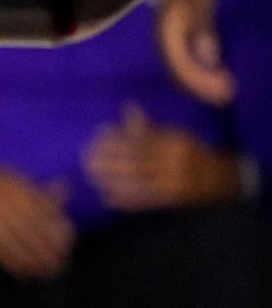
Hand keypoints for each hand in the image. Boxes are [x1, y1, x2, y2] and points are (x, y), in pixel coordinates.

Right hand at [0, 163, 74, 280]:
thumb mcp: (18, 180)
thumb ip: (40, 190)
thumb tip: (65, 190)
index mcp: (22, 192)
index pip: (48, 215)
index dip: (60, 232)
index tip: (68, 244)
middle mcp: (10, 206)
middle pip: (36, 233)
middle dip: (50, 252)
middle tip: (61, 265)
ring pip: (20, 245)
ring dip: (35, 262)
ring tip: (46, 273)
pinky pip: (0, 251)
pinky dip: (13, 264)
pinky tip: (23, 274)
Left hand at [84, 102, 241, 211]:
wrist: (221, 179)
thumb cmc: (190, 153)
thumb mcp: (175, 135)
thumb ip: (149, 127)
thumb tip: (127, 107)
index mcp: (175, 142)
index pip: (139, 140)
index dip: (115, 140)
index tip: (96, 138)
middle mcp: (174, 162)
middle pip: (134, 162)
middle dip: (108, 161)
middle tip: (87, 159)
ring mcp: (173, 183)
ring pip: (136, 182)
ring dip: (111, 180)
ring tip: (91, 176)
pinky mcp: (171, 201)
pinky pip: (143, 201)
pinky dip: (124, 199)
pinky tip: (106, 197)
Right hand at [155, 0, 236, 106]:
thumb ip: (201, 25)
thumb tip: (209, 56)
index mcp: (167, 36)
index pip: (183, 66)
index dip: (202, 81)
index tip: (224, 89)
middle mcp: (165, 47)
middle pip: (181, 76)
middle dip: (204, 89)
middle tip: (227, 97)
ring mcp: (169, 48)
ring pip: (182, 75)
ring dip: (202, 87)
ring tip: (224, 95)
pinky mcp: (176, 48)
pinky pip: (185, 69)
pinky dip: (200, 78)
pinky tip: (215, 80)